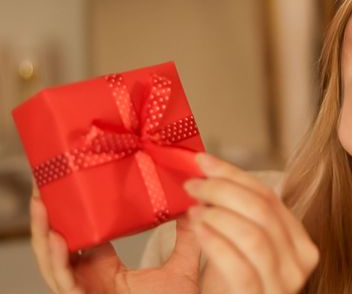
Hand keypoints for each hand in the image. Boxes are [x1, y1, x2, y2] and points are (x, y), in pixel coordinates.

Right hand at [30, 184, 204, 293]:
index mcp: (104, 268)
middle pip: (60, 244)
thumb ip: (187, 237)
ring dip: (43, 232)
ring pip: (53, 260)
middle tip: (44, 186)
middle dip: (49, 216)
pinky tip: (57, 238)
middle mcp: (89, 278)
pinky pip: (64, 282)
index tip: (71, 184)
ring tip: (42, 203)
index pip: (83, 236)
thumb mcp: (181, 267)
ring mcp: (83, 291)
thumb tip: (194, 207)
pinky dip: (57, 260)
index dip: (73, 213)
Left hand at [183, 153, 319, 293]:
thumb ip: (232, 216)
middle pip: (263, 209)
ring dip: (218, 213)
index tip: (203, 161)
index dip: (234, 174)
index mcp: (297, 241)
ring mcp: (284, 284)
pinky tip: (198, 229)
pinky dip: (216, 243)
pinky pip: (241, 267)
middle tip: (192, 184)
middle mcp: (299, 261)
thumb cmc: (233, 289)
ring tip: (193, 208)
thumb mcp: (238, 248)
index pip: (269, 196)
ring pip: (254, 233)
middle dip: (223, 189)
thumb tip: (204, 178)